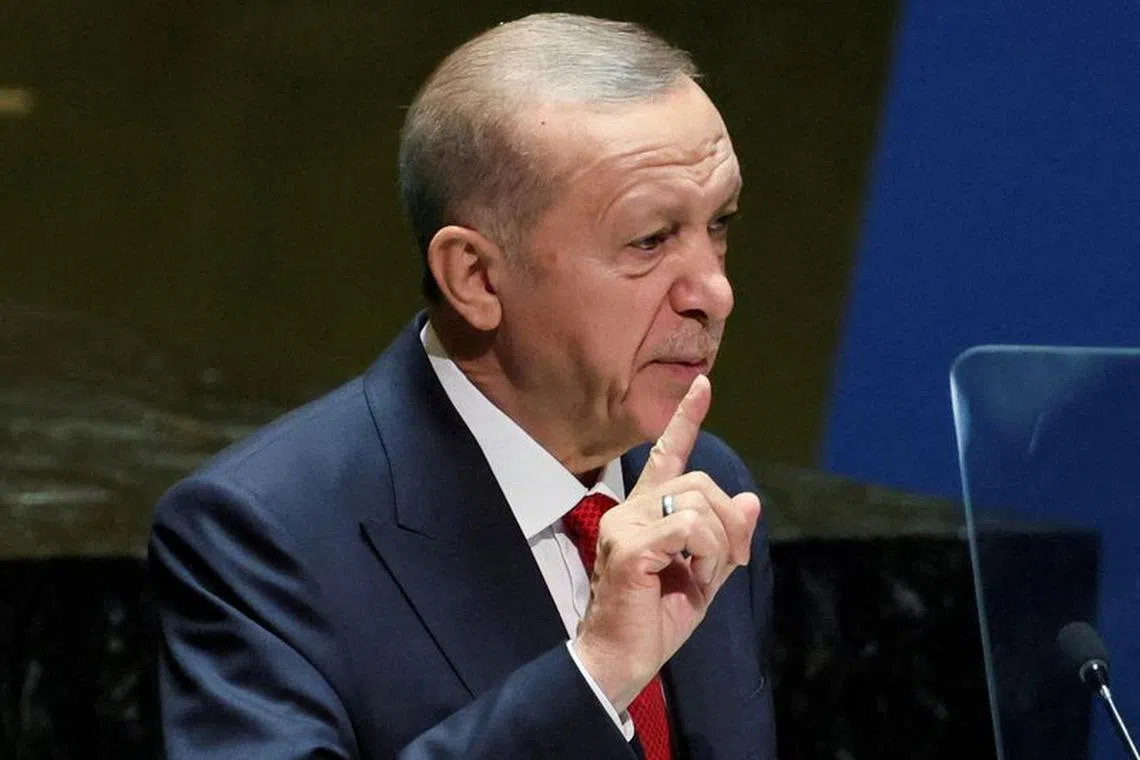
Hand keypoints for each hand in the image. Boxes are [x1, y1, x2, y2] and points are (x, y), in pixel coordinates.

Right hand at [572, 375, 761, 711]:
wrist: (622, 661)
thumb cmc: (655, 621)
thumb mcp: (704, 576)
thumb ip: (725, 538)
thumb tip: (749, 500)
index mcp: (645, 512)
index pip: (667, 455)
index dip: (686, 420)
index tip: (703, 386)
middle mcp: (629, 510)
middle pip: (700, 482)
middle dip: (729, 521)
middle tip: (732, 561)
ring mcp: (626, 525)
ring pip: (697, 503)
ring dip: (719, 543)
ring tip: (704, 574)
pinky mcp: (630, 546)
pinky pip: (688, 528)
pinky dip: (707, 552)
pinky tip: (693, 576)